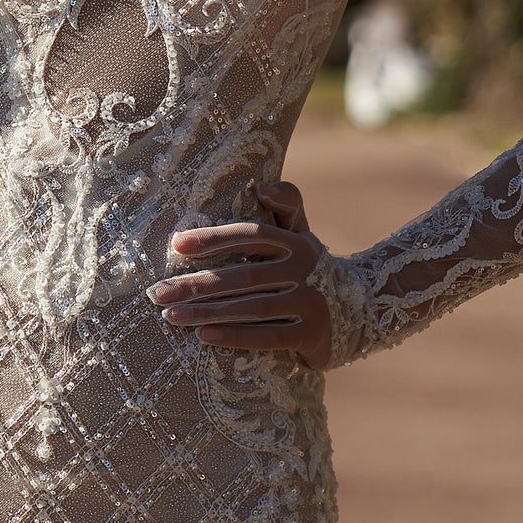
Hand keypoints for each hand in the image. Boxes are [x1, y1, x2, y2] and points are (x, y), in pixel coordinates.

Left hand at [148, 180, 333, 367]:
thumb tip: (261, 185)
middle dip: (197, 284)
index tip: (176, 245)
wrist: (364, 308)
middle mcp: (304, 270)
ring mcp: (310, 303)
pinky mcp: (312, 334)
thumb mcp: (303, 235)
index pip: (251, 235)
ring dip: (208, 312)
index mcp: (296, 242)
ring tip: (171, 316)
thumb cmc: (313, 268)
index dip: (214, 238)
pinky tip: (204, 336)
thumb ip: (286, 205)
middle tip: (157, 292)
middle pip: (243, 275)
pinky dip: (236, 337)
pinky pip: (269, 337)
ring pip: (252, 307)